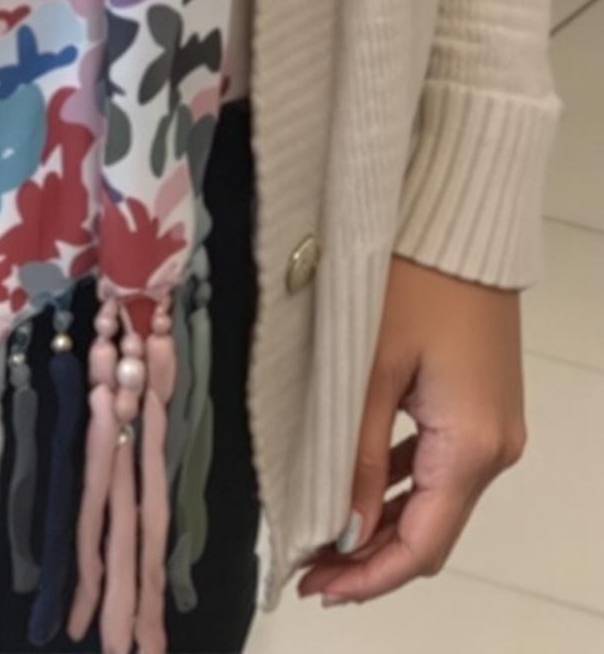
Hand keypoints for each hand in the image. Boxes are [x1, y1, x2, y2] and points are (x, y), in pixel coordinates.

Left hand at [296, 253, 526, 608]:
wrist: (460, 215)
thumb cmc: (412, 279)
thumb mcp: (369, 367)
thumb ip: (355, 454)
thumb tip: (339, 530)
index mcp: (472, 446)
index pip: (421, 545)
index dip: (369, 576)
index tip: (315, 587)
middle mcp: (494, 447)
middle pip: (430, 530)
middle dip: (370, 554)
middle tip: (308, 566)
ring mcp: (493, 426)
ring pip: (433, 498)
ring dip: (380, 520)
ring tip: (319, 532)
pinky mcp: (481, 404)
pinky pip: (439, 462)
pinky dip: (397, 483)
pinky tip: (352, 484)